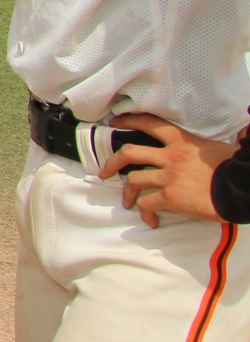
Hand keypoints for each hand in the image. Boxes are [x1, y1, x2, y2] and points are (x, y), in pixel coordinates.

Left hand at [100, 113, 232, 226]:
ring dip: (127, 193)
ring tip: (128, 202)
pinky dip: (145, 213)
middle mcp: (171, 156)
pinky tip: (151, 220)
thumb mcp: (216, 148)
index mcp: (182, 141)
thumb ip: (203, 146)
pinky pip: (147, 204)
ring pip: (134, 180)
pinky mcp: (172, 197)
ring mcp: (169, 176)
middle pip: (129, 153)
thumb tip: (218, 139)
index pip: (150, 124)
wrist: (244, 186)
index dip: (129, 121)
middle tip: (105, 172)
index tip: (116, 123)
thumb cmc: (235, 168)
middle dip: (112, 162)